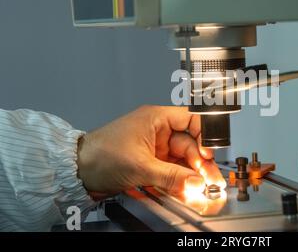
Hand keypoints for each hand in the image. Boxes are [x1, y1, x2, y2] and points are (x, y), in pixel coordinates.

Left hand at [76, 106, 225, 196]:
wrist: (77, 171)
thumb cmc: (100, 155)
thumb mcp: (140, 166)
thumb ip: (171, 176)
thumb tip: (196, 181)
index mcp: (156, 118)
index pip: (191, 119)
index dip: (204, 135)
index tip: (210, 153)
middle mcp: (158, 131)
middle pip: (190, 144)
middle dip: (201, 163)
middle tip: (211, 180)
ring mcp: (155, 148)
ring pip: (182, 159)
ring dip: (192, 174)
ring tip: (201, 188)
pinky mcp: (151, 163)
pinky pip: (172, 170)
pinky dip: (180, 180)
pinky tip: (187, 189)